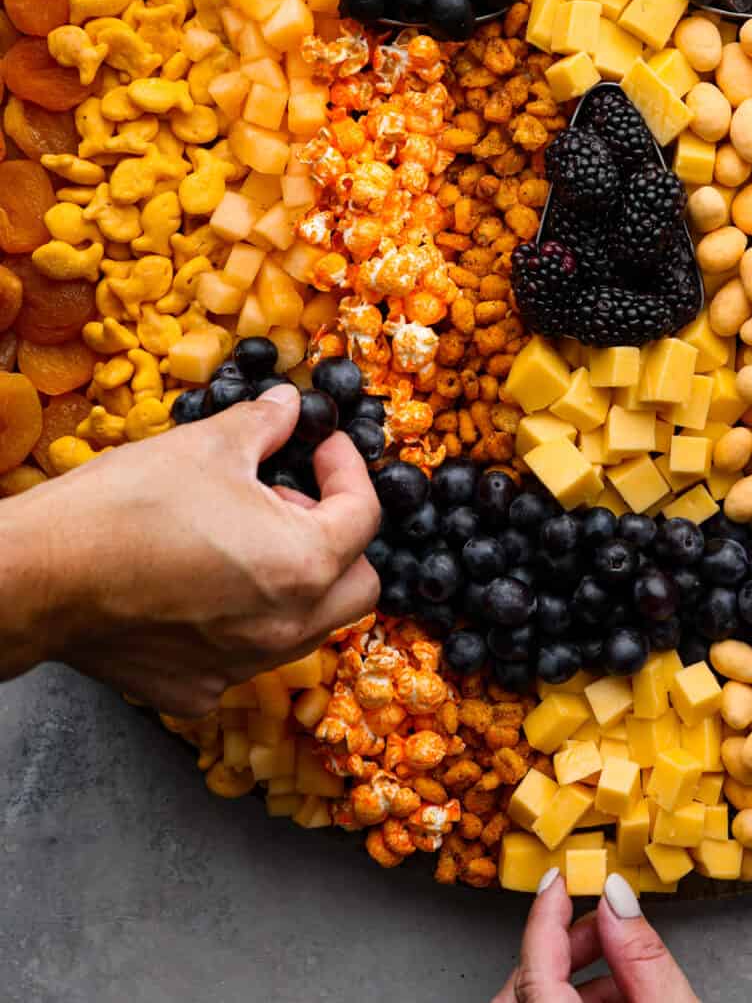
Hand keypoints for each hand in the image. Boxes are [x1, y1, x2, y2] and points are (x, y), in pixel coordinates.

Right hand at [7, 384, 379, 715]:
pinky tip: (199, 582)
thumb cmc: (127, 505)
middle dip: (337, 535)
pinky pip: (245, 655)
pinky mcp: (194, 690)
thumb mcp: (210, 443)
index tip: (320, 446)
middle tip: (285, 496)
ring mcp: (239, 668)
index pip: (365, 515)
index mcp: (303, 565)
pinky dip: (241, 619)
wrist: (41, 573)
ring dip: (294, 578)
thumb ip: (266, 423)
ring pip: (305, 626)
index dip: (348, 468)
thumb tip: (289, 406)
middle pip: (355, 585)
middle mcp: (284, 629)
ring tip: (239, 533)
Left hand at [492, 871, 700, 1002]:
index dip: (545, 917)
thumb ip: (643, 956)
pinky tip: (623, 996)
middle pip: (527, 987)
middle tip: (602, 920)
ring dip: (576, 976)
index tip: (558, 879)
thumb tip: (615, 895)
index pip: (534, 970)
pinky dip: (580, 1000)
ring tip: (626, 964)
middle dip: (562, 946)